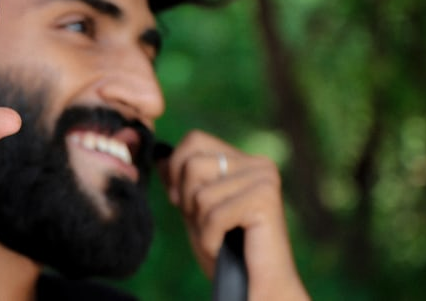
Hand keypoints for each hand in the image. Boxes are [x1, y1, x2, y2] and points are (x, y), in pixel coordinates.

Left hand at [158, 130, 308, 300]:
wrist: (256, 289)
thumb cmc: (226, 253)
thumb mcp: (195, 210)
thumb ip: (181, 182)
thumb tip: (160, 154)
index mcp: (244, 160)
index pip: (194, 139)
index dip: (177, 170)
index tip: (184, 203)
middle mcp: (259, 163)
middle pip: (193, 163)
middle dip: (188, 200)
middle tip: (207, 224)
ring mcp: (265, 179)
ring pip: (201, 192)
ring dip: (201, 224)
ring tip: (220, 237)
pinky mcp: (266, 200)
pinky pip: (213, 214)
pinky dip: (211, 239)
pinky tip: (225, 248)